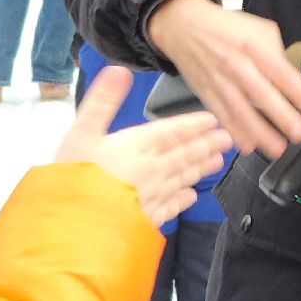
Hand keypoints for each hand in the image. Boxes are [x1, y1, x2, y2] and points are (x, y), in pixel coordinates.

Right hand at [55, 66, 232, 226]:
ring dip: (200, 169)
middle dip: (206, 145)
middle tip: (227, 139)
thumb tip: (119, 71)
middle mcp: (149, 171)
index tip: (212, 120)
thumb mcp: (81, 132)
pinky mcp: (144, 220)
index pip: (171, 132)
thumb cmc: (73, 179)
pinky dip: (182, 199)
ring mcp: (149, 198)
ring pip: (181, 179)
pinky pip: (170, 207)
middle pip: (183, 155)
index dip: (193, 125)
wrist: (72, 229)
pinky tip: (191, 196)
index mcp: (135, 147)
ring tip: (217, 161)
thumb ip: (102, 101)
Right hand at [147, 0, 300, 158]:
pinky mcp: (206, 94)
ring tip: (278, 148)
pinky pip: (222, 117)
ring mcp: (220, 81)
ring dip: (260, 133)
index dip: (300, 94)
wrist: (184, 26)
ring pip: (241, 112)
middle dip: (283, 118)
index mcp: (254, 46)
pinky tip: (248, 145)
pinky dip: (235, 133)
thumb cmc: (226, 28)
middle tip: (299, 133)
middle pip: (262, 95)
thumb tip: (289, 78)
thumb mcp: (258, 28)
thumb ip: (276, 52)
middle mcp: (237, 65)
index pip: (282, 73)